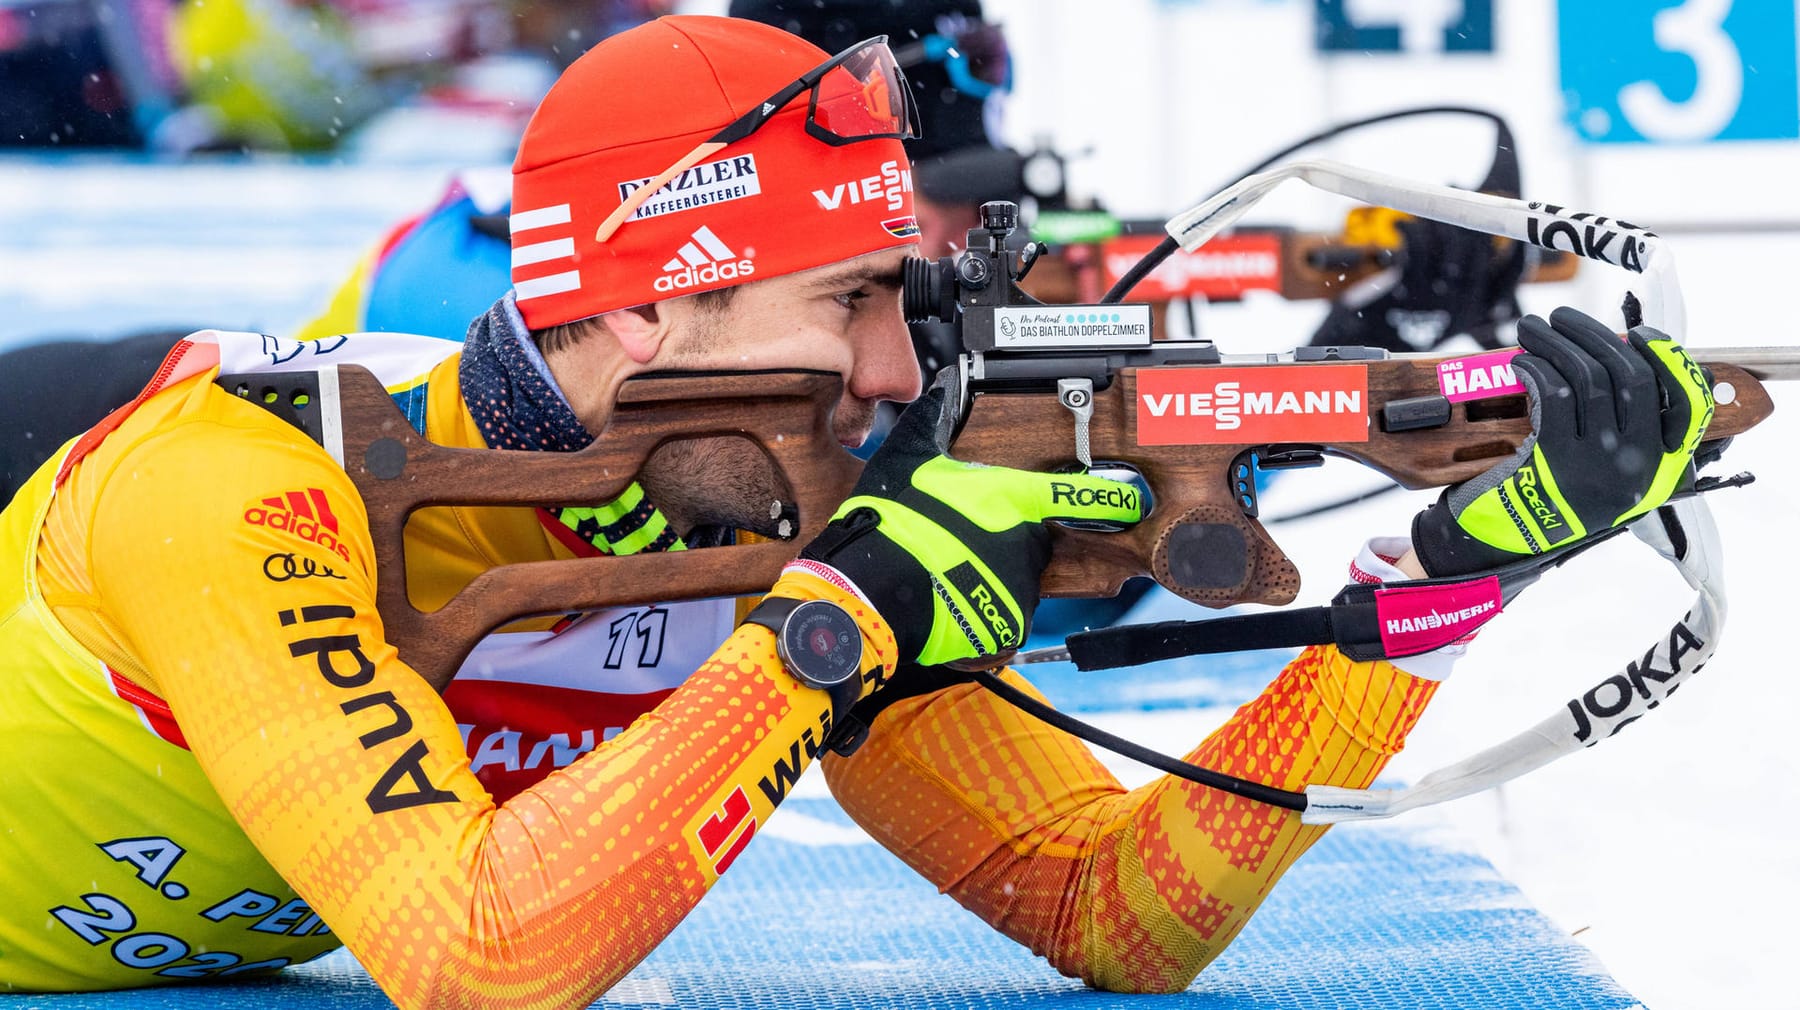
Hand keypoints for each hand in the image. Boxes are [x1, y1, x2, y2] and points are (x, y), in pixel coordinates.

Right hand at [798, 384, 1141, 667]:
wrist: (870, 592)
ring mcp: (1019, 588)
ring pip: (1017, 576)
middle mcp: (1025, 544)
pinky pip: (1002, 612)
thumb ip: (934, 420)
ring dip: (991, 572)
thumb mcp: (907, 458)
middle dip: (1007, 537)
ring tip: (944, 568)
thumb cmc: (890, 523)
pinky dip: (980, 606)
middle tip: (961, 537)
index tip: (1133, 503)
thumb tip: (942, 389)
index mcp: (1011, 499)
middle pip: (1034, 538)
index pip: (1076, 497)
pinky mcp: (1005, 625)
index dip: (1110, 500)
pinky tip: (946, 596)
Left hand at [1310, 213, 1523, 351]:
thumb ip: (1469, 283)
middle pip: (1478, 248)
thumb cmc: (1409, 318)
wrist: (1367, 343)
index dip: (1518, 246)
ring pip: (1447, 242)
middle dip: (1469, 211)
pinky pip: (1417, 245)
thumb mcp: (1448, 310)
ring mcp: (1434, 297)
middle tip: (1457, 188)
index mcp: (1478, 309)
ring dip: (1436, 216)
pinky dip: (1410, 228)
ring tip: (1425, 205)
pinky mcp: (1406, 289)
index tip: (1507, 219)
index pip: (1512, 276)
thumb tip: (1479, 234)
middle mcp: (1462, 305)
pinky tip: (1401, 225)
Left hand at [1410, 306, 1713, 576]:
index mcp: (1661, 464)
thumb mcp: (1608, 471)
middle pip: (1631, 375)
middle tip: (1561, 316)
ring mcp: (1598, 462)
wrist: (1510, 543)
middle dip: (1594, 335)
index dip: (1669, 359)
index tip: (1640, 333)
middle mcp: (1638, 464)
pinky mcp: (1556, 460)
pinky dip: (1535, 368)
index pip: (1688, 403)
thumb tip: (1621, 357)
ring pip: (1588, 377)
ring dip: (1555, 342)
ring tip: (1531, 328)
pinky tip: (1521, 361)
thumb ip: (1626, 426)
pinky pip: (1554, 394)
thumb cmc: (1557, 494)